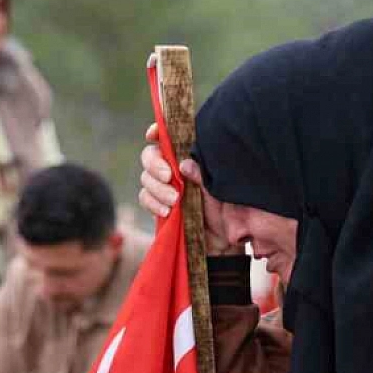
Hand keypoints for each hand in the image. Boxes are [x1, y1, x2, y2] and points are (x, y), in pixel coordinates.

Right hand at [137, 123, 239, 255]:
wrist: (226, 240)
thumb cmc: (227, 208)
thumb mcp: (220, 188)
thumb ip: (202, 174)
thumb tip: (184, 164)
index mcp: (189, 156)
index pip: (170, 136)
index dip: (158, 131)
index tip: (152, 134)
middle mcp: (174, 168)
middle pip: (150, 156)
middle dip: (155, 165)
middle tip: (169, 177)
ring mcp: (164, 186)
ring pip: (146, 179)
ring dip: (157, 189)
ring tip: (175, 201)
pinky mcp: (158, 205)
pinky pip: (145, 199)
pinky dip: (153, 203)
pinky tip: (166, 211)